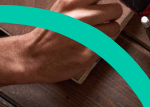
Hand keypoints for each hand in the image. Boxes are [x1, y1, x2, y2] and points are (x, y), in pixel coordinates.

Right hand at [14, 0, 128, 83]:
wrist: (33, 56)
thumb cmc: (50, 33)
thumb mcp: (63, 8)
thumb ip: (83, 4)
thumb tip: (101, 2)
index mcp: (71, 2)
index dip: (106, 2)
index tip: (103, 6)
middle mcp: (80, 16)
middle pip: (116, 9)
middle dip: (112, 15)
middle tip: (104, 20)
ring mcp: (86, 35)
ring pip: (115, 27)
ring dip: (108, 32)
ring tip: (94, 35)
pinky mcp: (90, 53)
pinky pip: (108, 46)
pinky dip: (102, 47)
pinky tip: (89, 47)